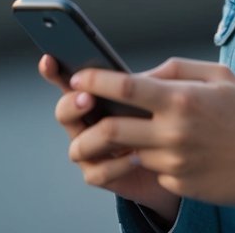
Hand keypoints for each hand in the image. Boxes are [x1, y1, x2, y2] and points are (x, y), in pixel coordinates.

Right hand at [39, 55, 180, 221]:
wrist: (184, 159)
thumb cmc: (172, 118)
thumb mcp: (166, 92)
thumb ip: (153, 79)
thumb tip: (139, 77)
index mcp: (98, 96)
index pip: (71, 81)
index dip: (55, 71)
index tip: (49, 59)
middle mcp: (88, 122)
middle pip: (64, 112)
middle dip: (72, 104)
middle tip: (88, 98)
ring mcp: (93, 150)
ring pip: (76, 146)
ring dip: (91, 137)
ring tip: (113, 128)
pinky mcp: (104, 175)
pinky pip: (96, 173)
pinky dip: (114, 165)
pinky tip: (136, 156)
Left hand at [67, 58, 234, 207]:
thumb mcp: (220, 76)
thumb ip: (176, 70)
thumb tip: (139, 76)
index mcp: (182, 99)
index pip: (123, 88)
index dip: (92, 81)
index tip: (76, 78)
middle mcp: (174, 132)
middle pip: (109, 131)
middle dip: (82, 131)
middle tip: (76, 126)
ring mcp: (175, 162)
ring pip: (128, 154)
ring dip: (116, 148)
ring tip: (111, 140)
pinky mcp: (180, 185)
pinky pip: (152, 171)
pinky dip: (151, 161)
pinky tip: (168, 154)